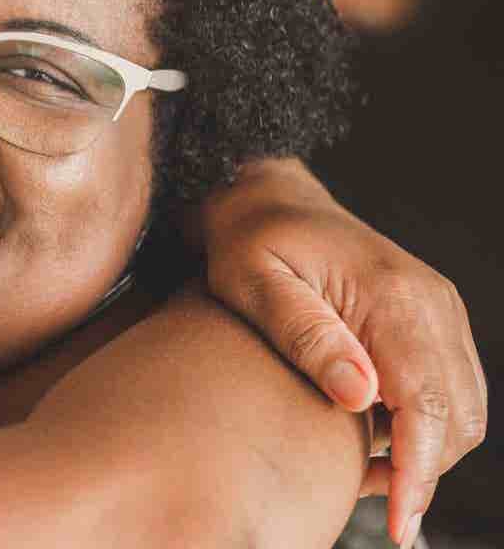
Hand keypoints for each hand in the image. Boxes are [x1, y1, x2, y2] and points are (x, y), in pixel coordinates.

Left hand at [198, 158, 486, 546]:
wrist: (263, 195)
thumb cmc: (248, 238)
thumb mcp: (253, 282)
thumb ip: (305, 335)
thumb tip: (358, 396)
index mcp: (395, 298)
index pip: (427, 406)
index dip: (416, 473)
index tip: (399, 525)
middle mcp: (432, 304)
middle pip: (457, 417)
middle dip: (421, 471)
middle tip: (366, 501)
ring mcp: (438, 310)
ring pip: (462, 409)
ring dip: (424, 452)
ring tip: (363, 476)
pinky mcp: (430, 319)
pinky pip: (448, 388)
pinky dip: (422, 426)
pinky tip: (372, 440)